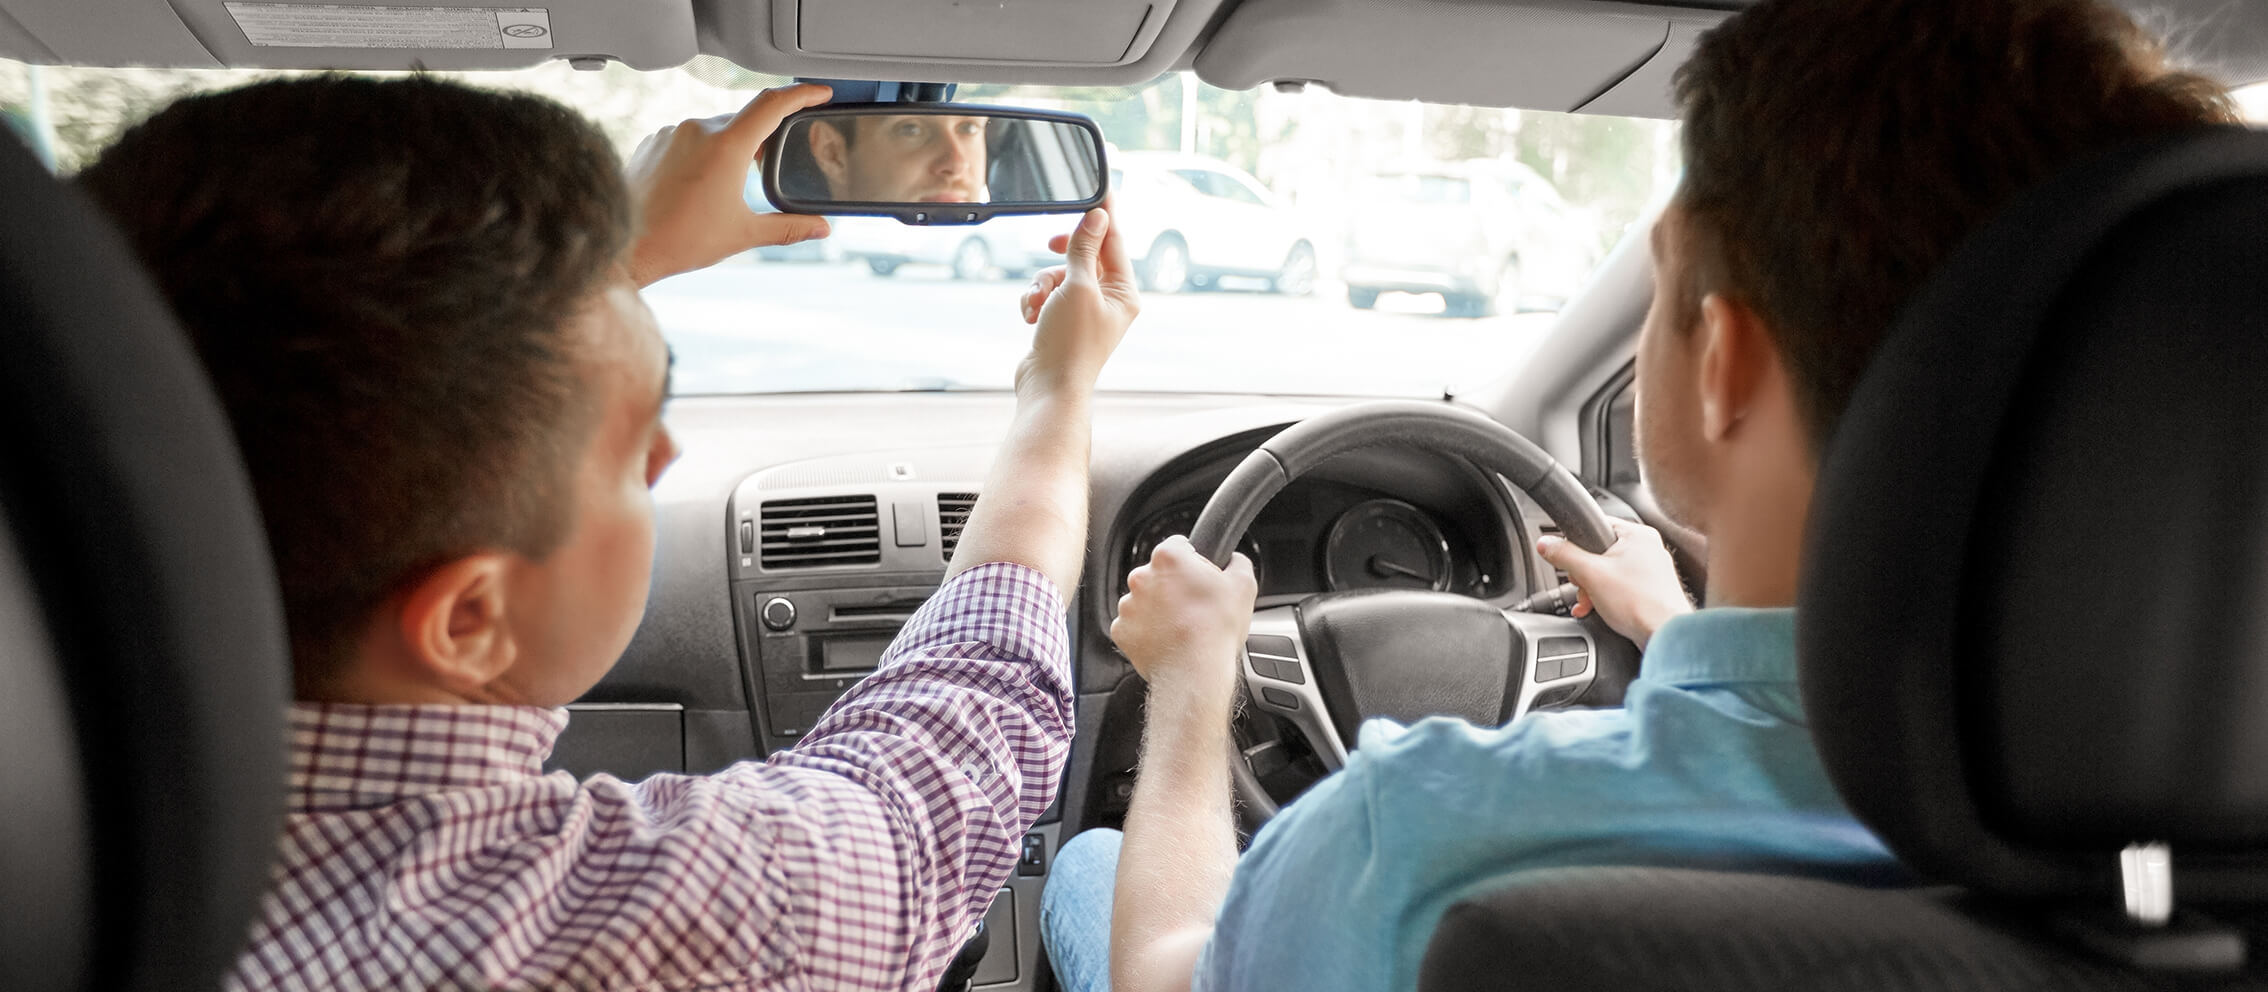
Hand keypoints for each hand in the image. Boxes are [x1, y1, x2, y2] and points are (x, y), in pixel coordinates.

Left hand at [623, 84, 833, 286]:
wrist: (625, 245)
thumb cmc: (679, 240)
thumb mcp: (743, 234)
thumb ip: (788, 227)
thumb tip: (821, 228)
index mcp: (726, 146)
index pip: (773, 104)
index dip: (803, 94)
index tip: (820, 93)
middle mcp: (698, 130)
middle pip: (746, 119)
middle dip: (764, 135)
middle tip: (774, 161)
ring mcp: (672, 133)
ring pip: (716, 128)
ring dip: (731, 146)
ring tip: (731, 182)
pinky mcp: (654, 141)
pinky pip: (689, 136)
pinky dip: (703, 151)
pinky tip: (700, 182)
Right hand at [1014, 197, 1139, 397]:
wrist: (1048, 388)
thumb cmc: (1069, 343)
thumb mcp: (1078, 286)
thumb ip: (1085, 249)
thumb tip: (1098, 216)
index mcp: (1124, 293)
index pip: (1115, 242)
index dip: (1104, 214)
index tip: (1100, 187)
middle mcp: (1109, 301)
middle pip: (1085, 256)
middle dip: (1062, 256)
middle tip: (1051, 244)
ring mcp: (1085, 313)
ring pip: (1060, 275)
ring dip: (1042, 284)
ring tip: (1036, 303)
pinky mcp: (1062, 322)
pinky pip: (1047, 295)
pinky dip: (1035, 301)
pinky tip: (1030, 316)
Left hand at [1110, 536, 1256, 702]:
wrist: (1194, 672)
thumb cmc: (1216, 629)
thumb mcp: (1243, 585)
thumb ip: (1237, 562)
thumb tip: (1234, 559)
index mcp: (1168, 558)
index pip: (1179, 546)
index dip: (1194, 561)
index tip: (1201, 578)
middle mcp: (1141, 577)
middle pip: (1159, 574)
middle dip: (1174, 586)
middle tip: (1195, 607)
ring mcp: (1128, 605)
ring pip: (1145, 600)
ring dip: (1159, 609)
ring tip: (1182, 627)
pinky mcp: (1121, 630)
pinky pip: (1134, 625)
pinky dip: (1147, 631)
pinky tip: (1167, 640)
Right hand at [1536, 518, 1693, 648]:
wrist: (1664, 636)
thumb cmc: (1639, 604)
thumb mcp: (1590, 574)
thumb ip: (1564, 555)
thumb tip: (1545, 544)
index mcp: (1638, 534)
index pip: (1597, 525)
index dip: (1577, 543)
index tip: (1568, 559)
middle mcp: (1648, 548)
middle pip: (1600, 552)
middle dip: (1585, 574)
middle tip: (1584, 586)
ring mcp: (1652, 570)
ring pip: (1609, 572)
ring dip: (1593, 589)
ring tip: (1592, 602)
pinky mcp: (1651, 590)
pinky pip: (1620, 587)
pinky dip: (1606, 597)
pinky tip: (1600, 609)